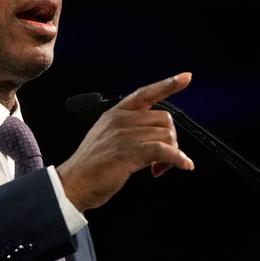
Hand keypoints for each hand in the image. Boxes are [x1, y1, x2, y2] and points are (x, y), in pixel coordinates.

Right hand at [56, 73, 194, 211]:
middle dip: (171, 140)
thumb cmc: (90, 165)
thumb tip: (156, 137)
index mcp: (115, 114)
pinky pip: (164, 150)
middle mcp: (121, 120)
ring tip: (160, 167)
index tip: (185, 77)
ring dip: (173, 154)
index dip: (167, 84)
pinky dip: (178, 159)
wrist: (73, 183)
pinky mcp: (129, 152)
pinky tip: (183, 165)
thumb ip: (128, 130)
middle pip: (164, 119)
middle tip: (163, 159)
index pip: (145, 93)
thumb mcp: (106, 136)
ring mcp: (125, 135)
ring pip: (167, 135)